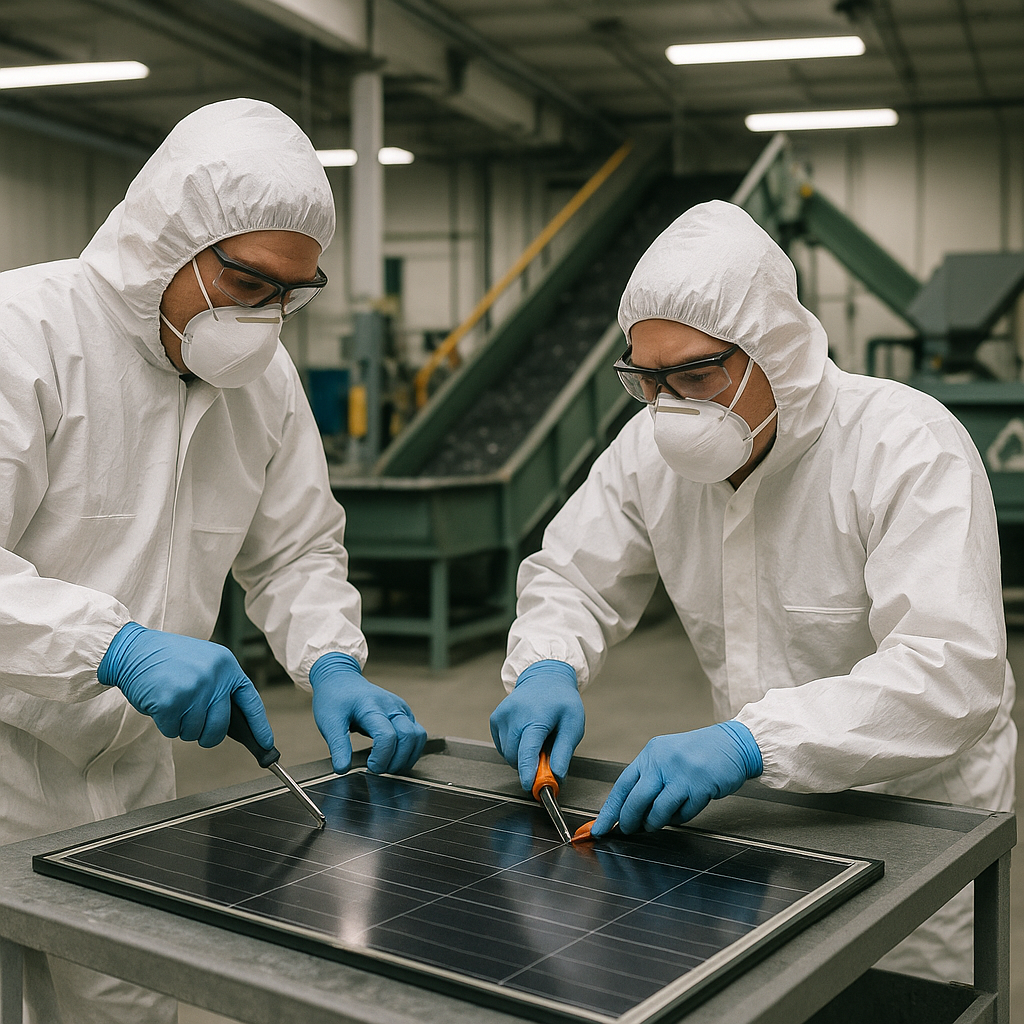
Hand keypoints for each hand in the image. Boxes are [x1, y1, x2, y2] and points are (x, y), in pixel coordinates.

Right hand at [98, 622, 272, 748]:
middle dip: (206, 734)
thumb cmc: (169, 660)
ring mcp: (194, 689)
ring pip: (194, 732)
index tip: (266, 743)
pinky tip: (160, 704)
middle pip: (220, 727)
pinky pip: (173, 731)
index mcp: (227, 665)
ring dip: (181, 726)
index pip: (250, 701)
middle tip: (192, 724)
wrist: (134, 649)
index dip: (259, 725)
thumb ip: (220, 687)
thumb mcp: (205, 664)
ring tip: (173, 702)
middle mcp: (214, 677)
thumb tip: (235, 723)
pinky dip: (165, 724)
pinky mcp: (172, 702)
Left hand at [309, 653, 426, 774]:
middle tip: (378, 768)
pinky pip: (417, 734)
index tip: (369, 767)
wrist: (341, 679)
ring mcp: (400, 708)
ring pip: (418, 736)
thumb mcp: (329, 722)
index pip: (387, 736)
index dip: (381, 758)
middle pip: (408, 737)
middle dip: (396, 760)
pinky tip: (395, 757)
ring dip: (407, 756)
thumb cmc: (335, 699)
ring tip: (388, 765)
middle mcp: (391, 706)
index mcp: (372, 707)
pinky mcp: (404, 713)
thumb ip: (338, 746)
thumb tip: (343, 769)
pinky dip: (410, 750)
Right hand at [489, 660, 583, 789]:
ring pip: (507, 753)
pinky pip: (501, 745)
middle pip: (515, 756)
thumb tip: (557, 776)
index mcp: (536, 717)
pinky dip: (513, 748)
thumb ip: (563, 752)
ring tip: (537, 740)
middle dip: (529, 766)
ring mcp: (502, 716)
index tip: (530, 786)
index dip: (528, 772)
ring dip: (521, 756)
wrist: (544, 677)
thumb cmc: (561, 701)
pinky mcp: (495, 719)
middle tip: (546, 760)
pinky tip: (525, 735)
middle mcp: (515, 715)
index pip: (527, 750)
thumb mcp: (573, 725)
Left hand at [592, 721, 761, 835]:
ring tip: (657, 821)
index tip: (599, 827)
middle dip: (630, 821)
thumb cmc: (697, 753)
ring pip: (658, 811)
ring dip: (655, 822)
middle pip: (636, 801)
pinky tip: (682, 810)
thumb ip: (648, 779)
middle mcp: (663, 762)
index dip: (609, 810)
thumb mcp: (666, 756)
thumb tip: (625, 809)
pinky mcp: (700, 787)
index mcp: (650, 754)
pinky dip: (679, 818)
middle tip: (628, 830)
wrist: (732, 743)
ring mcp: (682, 774)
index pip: (622, 786)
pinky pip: (682, 815)